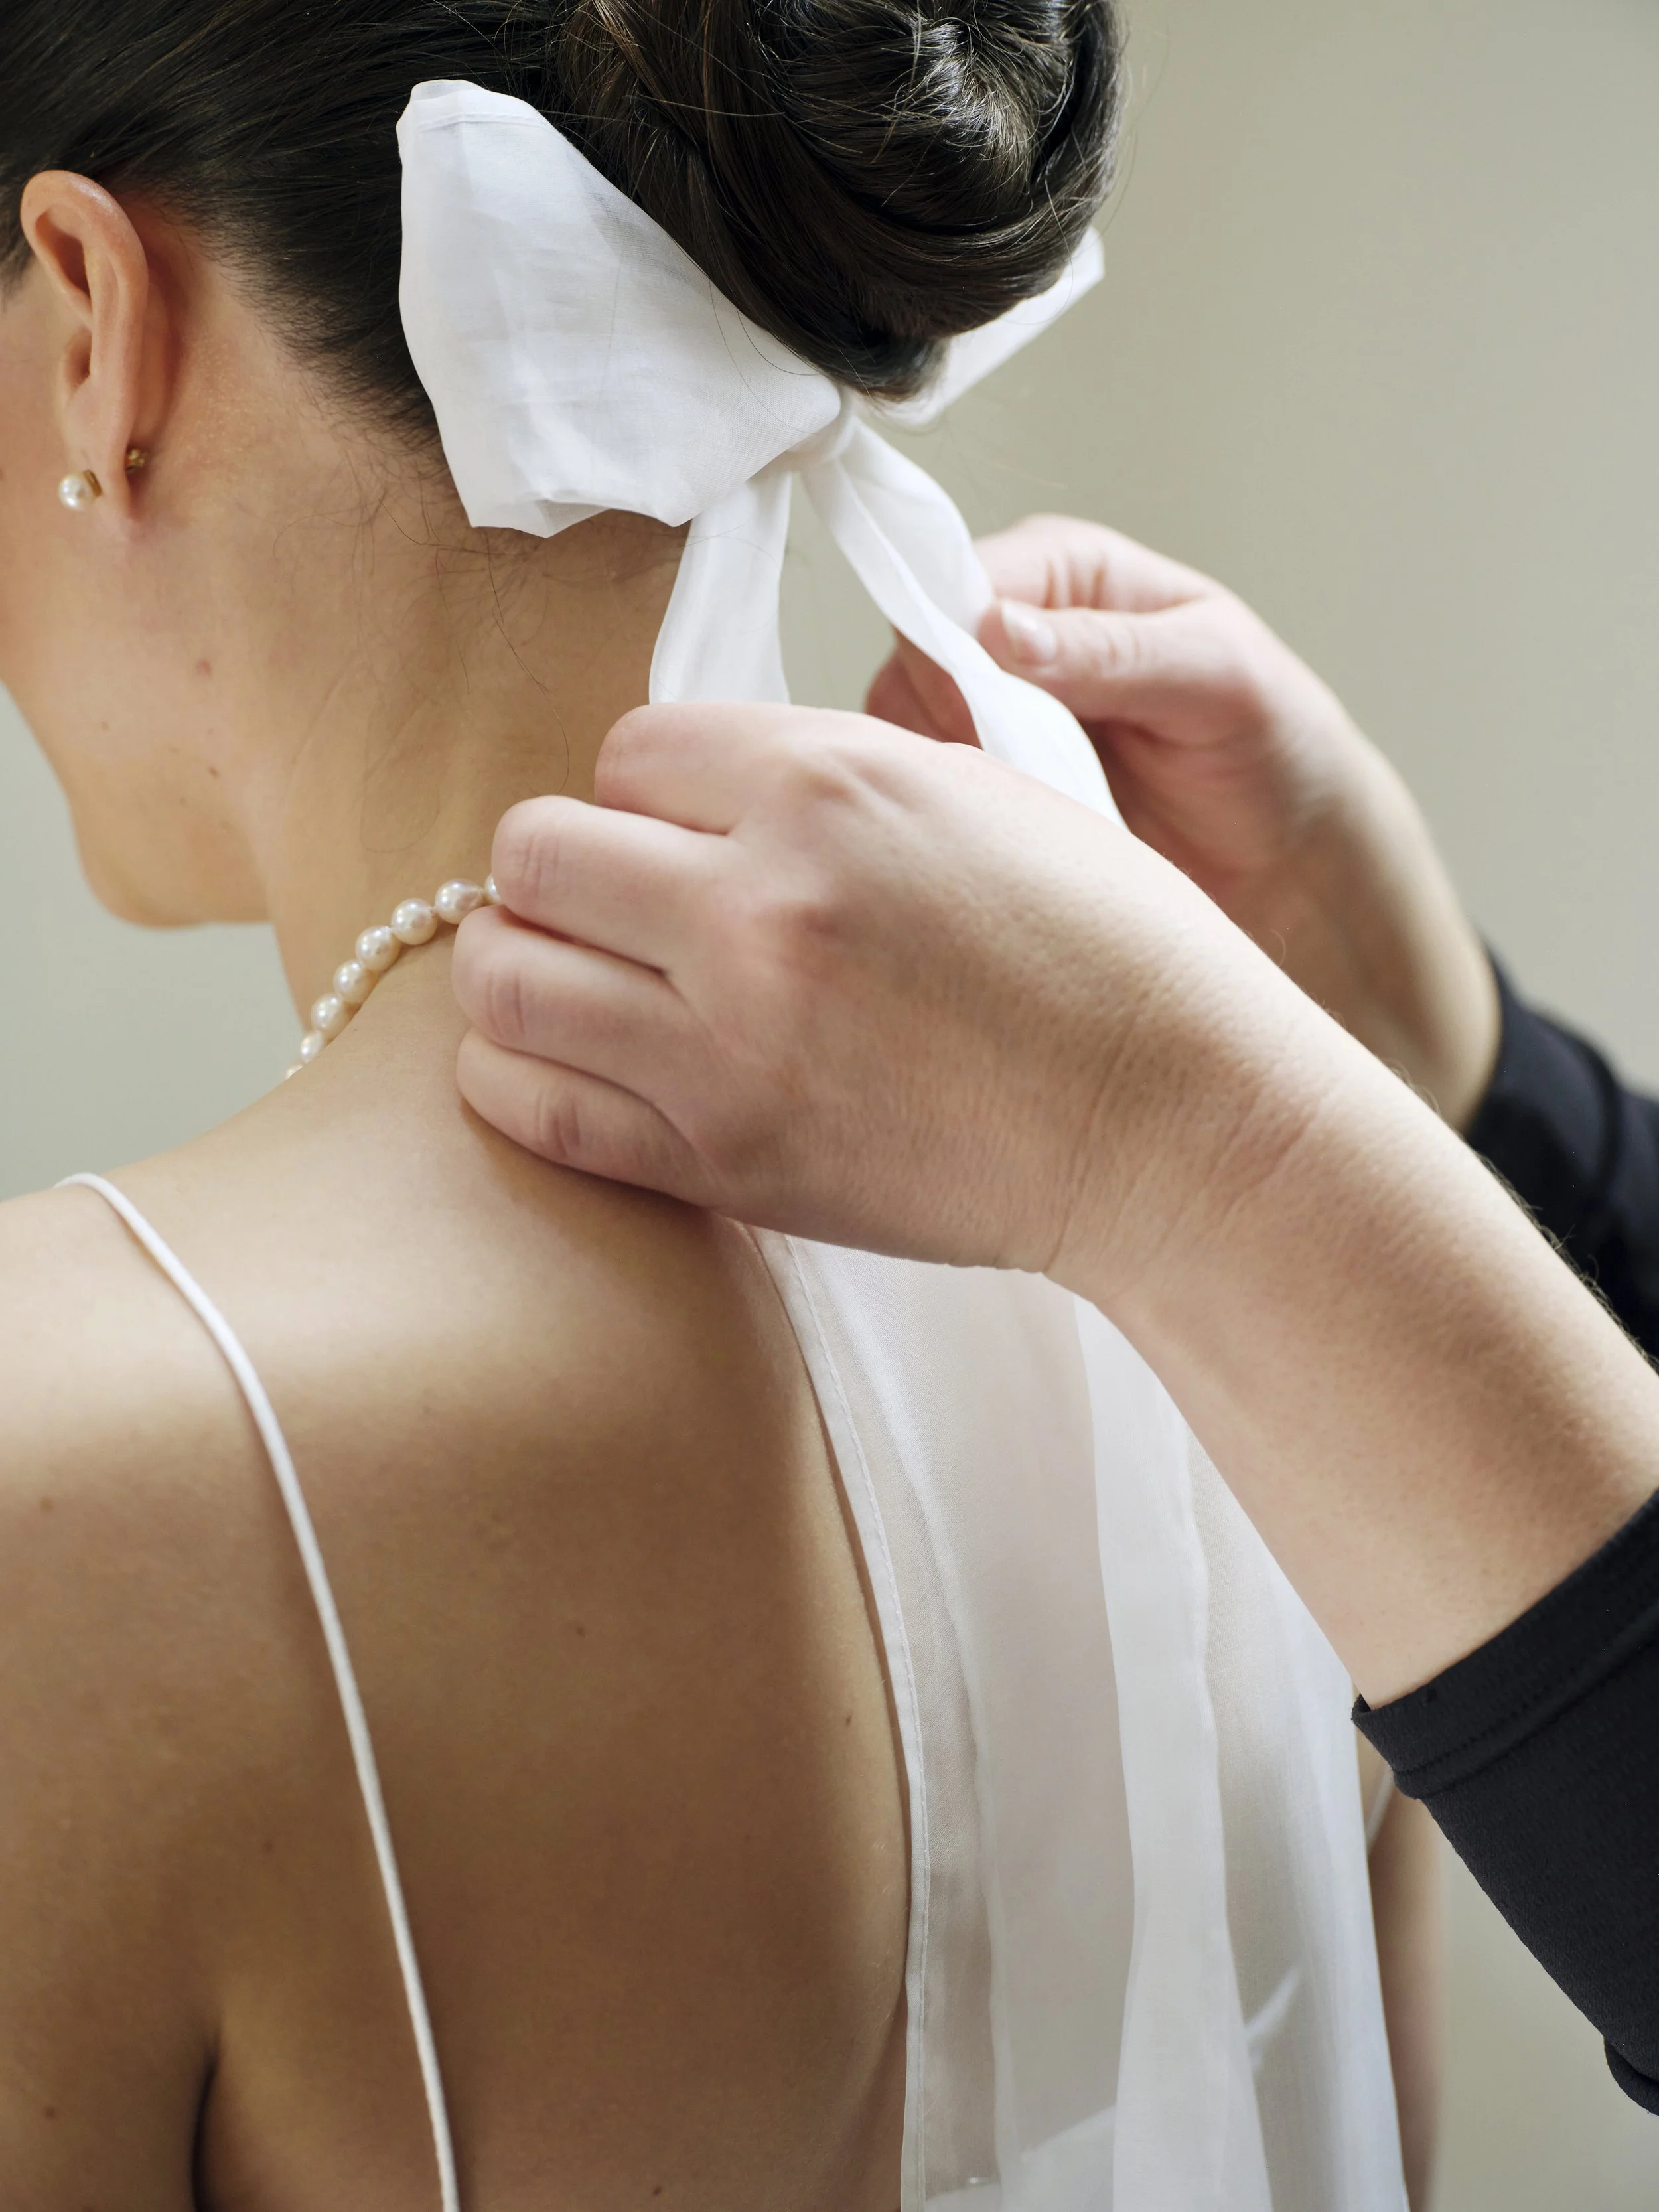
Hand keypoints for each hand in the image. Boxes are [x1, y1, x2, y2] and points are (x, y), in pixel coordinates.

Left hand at [452, 701, 1312, 1298]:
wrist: (1169, 1121)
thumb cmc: (1103, 953)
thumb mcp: (977, 793)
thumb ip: (819, 772)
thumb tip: (691, 787)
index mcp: (830, 785)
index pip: (627, 749)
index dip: (646, 790)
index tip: (680, 831)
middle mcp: (758, 905)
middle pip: (535, 849)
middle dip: (561, 867)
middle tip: (608, 903)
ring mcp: (729, 1043)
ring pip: (503, 977)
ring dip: (523, 967)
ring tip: (574, 981)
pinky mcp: (724, 1161)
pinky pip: (534, 1107)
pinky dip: (520, 1077)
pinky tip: (569, 1063)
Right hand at [867, 514, 1500, 1126]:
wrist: (1291, 864)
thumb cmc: (1275, 750)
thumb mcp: (1216, 679)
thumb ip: (1110, 650)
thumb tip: (999, 629)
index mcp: (1067, 572)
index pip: (954, 585)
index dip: (952, 649)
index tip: (987, 715)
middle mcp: (1014, 636)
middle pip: (912, 662)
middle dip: (947, 722)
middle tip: (1017, 780)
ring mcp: (991, 719)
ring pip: (905, 738)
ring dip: (951, 783)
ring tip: (1029, 818)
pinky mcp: (985, 793)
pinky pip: (926, 803)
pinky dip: (954, 828)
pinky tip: (1009, 848)